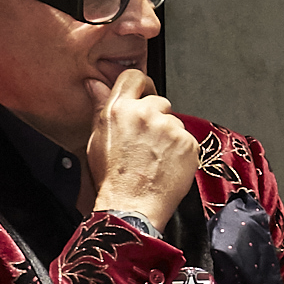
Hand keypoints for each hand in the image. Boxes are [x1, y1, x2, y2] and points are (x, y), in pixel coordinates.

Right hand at [85, 68, 198, 229]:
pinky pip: (187, 140)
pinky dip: (181, 151)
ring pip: (174, 122)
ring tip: (155, 158)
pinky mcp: (188, 143)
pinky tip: (167, 165)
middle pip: (158, 101)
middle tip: (147, 142)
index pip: (134, 77)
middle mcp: (145, 113)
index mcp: (119, 109)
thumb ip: (100, 107)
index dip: (141, 86)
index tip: (143, 96)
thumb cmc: (112, 178)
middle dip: (156, 117)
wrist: (131, 206)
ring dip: (168, 136)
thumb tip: (95, 84)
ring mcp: (169, 127)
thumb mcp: (97, 139)